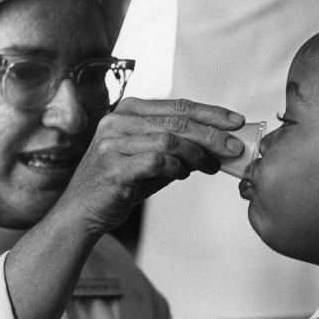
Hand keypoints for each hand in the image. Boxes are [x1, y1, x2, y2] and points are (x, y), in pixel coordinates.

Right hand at [54, 97, 244, 233]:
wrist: (82, 212)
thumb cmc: (121, 183)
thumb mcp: (152, 159)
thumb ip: (179, 148)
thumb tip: (219, 145)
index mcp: (128, 110)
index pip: (178, 106)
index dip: (210, 112)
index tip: (235, 121)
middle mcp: (118, 121)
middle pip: (177, 121)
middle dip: (212, 133)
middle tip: (234, 146)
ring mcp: (112, 142)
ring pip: (169, 139)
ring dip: (198, 153)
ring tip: (212, 166)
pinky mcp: (113, 167)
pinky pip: (156, 161)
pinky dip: (176, 167)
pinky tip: (184, 174)